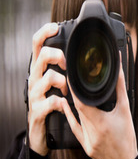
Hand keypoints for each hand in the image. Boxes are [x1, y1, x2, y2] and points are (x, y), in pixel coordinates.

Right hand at [27, 23, 67, 155]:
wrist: (41, 132)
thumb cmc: (52, 102)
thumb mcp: (56, 82)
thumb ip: (64, 68)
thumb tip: (81, 54)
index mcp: (40, 69)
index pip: (37, 44)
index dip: (44, 33)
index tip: (56, 27)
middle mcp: (35, 78)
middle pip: (42, 55)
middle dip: (58, 56)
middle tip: (67, 65)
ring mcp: (35, 94)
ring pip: (48, 77)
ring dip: (63, 82)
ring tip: (67, 90)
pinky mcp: (38, 110)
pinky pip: (51, 101)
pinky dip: (60, 102)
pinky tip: (63, 104)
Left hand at [62, 55, 137, 158]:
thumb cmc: (128, 137)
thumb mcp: (125, 111)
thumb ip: (120, 89)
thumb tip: (117, 72)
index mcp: (101, 124)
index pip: (81, 103)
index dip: (75, 89)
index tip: (72, 78)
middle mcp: (91, 133)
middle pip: (78, 108)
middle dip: (76, 94)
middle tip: (75, 81)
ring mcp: (86, 141)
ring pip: (77, 117)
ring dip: (76, 104)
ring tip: (75, 91)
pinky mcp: (84, 146)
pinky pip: (74, 128)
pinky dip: (70, 116)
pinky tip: (65, 106)